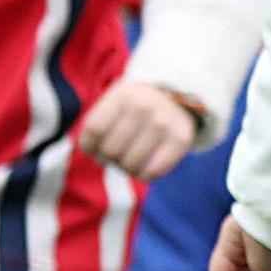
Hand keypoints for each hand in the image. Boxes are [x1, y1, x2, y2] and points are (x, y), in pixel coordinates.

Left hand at [79, 79, 197, 178]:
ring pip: (130, 164)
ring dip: (125, 169)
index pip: (95, 130)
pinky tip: (144, 169)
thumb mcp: (116, 101)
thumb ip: (99, 123)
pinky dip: (144, 175)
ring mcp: (163, 123)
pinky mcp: (181, 139)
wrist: (178, 98)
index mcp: (123, 94)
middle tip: (113, 157)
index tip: (92, 150)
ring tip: (128, 161)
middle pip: (111, 150)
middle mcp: (144, 106)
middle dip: (108, 160)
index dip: (89, 146)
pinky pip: (153, 172)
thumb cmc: (137, 106)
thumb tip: (90, 151)